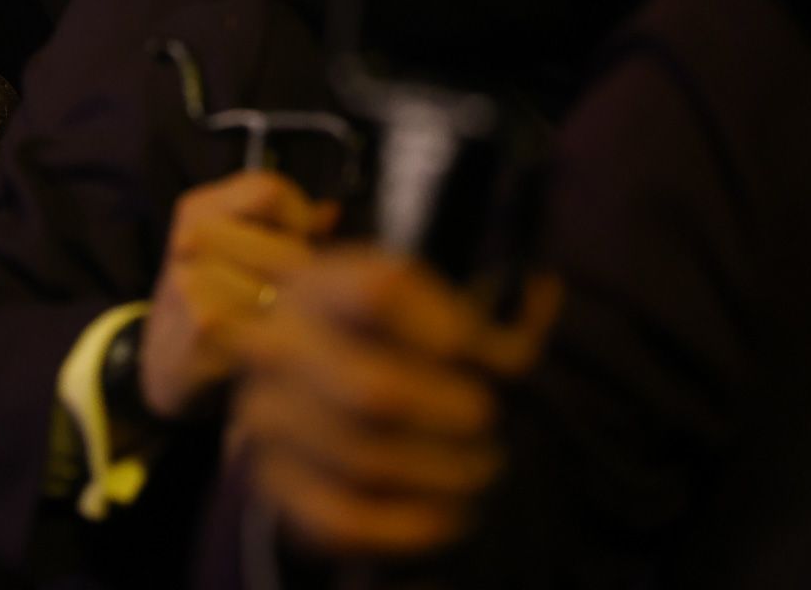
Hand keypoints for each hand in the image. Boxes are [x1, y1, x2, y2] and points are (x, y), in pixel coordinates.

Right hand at [139, 170, 339, 419]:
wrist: (167, 361)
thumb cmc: (216, 297)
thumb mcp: (239, 250)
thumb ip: (286, 227)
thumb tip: (330, 211)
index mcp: (198, 208)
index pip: (269, 189)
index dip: (297, 217)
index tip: (299, 243)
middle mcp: (189, 237)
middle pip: (286, 247)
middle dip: (301, 277)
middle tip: (288, 298)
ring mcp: (191, 279)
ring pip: (285, 289)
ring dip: (292, 312)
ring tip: (275, 322)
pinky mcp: (203, 322)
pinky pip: (272, 324)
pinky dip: (278, 337)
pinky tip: (262, 344)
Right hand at [226, 249, 559, 557]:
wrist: (311, 383)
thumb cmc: (389, 338)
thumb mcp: (427, 307)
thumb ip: (488, 317)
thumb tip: (543, 297)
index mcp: (318, 286)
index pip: (380, 293)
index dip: (448, 330)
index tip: (485, 356)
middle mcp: (278, 347)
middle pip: (376, 392)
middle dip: (453, 417)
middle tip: (487, 421)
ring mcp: (267, 417)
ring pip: (365, 462)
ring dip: (443, 474)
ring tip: (480, 470)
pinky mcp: (273, 482)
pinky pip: (345, 517)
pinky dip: (410, 524)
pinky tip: (448, 513)